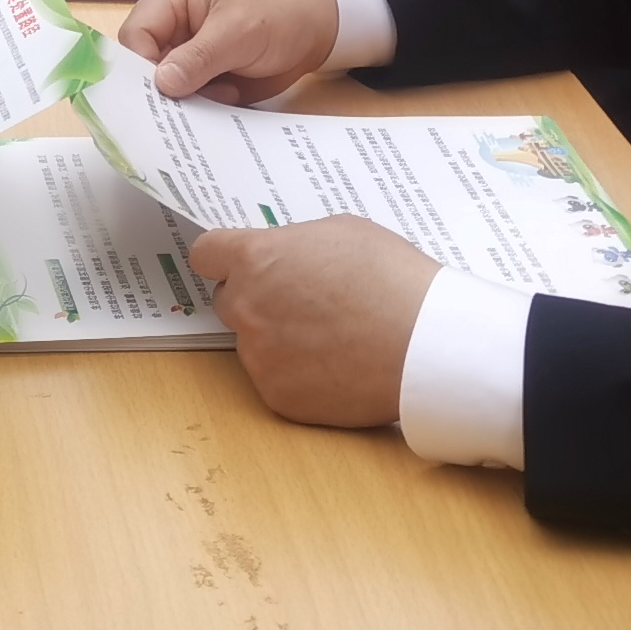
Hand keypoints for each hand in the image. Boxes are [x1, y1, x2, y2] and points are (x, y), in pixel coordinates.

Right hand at [120, 0, 341, 101]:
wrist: (312, 33)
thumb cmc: (277, 17)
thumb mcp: (238, 33)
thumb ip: (199, 57)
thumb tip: (162, 83)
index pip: (136, 33)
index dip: (142, 64)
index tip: (163, 92)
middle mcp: (169, 20)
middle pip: (142, 61)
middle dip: (163, 86)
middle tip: (188, 105)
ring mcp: (181, 49)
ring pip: (159, 84)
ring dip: (184, 99)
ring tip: (219, 96)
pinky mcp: (195, 72)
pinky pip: (181, 96)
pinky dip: (196, 106)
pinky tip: (220, 101)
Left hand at [187, 217, 438, 428]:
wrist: (424, 346)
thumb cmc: (391, 279)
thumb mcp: (342, 232)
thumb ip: (295, 246)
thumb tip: (284, 259)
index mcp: (256, 260)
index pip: (207, 254)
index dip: (223, 258)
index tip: (236, 264)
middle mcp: (246, 308)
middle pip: (229, 301)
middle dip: (256, 299)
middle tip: (302, 303)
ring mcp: (259, 356)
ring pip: (255, 343)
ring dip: (279, 339)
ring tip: (333, 337)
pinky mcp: (278, 396)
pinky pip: (277, 379)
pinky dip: (300, 375)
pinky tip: (337, 366)